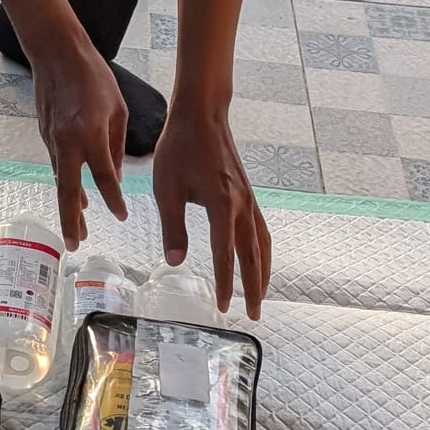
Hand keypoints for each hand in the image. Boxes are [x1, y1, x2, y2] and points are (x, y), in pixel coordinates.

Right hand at [29, 33, 127, 248]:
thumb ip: (116, 144)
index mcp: (91, 134)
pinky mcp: (46, 136)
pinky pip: (58, 166)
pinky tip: (74, 194)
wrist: (55, 53)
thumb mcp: (118, 108)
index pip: (104, 177)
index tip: (121, 217)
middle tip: (76, 244)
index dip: (113, 200)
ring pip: (61, 181)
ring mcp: (52, 140)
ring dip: (69, 206)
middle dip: (71, 221)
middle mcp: (68, 142)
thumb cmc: (93, 76)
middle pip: (68, 191)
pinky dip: (67, 183)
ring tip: (78, 229)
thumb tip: (115, 174)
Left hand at [153, 107, 271, 314]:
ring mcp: (249, 199)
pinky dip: (263, 252)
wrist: (202, 115)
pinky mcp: (248, 194)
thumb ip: (172, 227)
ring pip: (263, 244)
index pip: (225, 254)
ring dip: (263, 272)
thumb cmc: (180, 148)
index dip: (225, 283)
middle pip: (253, 256)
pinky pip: (262, 230)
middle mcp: (242, 205)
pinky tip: (257, 260)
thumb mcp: (167, 189)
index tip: (223, 307)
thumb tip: (175, 263)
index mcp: (222, 205)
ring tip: (260, 296)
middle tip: (254, 315)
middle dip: (254, 288)